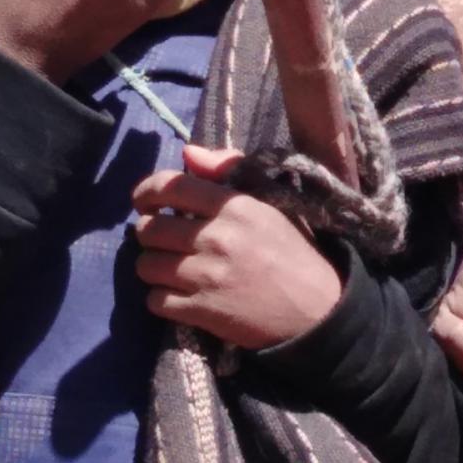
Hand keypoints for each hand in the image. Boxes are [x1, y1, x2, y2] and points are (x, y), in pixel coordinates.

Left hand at [131, 144, 342, 348]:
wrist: (318, 309)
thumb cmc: (293, 251)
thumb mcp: (270, 202)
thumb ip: (228, 170)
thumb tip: (187, 152)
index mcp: (234, 205)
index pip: (171, 187)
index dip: (146, 192)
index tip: (144, 201)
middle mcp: (216, 237)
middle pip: (149, 229)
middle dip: (150, 234)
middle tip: (164, 240)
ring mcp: (207, 276)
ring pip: (146, 266)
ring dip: (154, 267)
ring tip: (171, 269)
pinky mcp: (202, 311)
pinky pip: (154, 301)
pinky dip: (161, 299)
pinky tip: (178, 295)